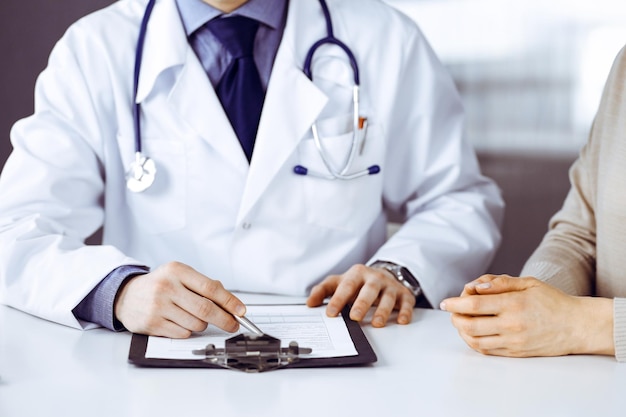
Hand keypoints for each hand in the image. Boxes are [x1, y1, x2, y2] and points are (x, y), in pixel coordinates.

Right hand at [114, 261, 245, 337]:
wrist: (126, 296)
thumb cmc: (161, 285)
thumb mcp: (180, 277)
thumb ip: (204, 286)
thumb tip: (231, 305)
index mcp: (177, 270)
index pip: (210, 287)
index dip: (229, 301)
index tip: (241, 311)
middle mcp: (166, 286)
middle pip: (205, 309)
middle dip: (224, 320)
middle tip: (233, 325)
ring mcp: (158, 306)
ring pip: (195, 323)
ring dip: (202, 325)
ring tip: (193, 317)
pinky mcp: (152, 323)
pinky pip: (182, 333)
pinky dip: (188, 332)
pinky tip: (179, 322)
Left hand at [306, 264, 415, 326]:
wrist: (385, 274)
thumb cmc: (359, 282)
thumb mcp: (339, 282)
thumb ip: (323, 290)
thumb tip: (310, 303)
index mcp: (357, 274)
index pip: (347, 286)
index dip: (338, 299)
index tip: (331, 313)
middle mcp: (375, 278)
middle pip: (369, 290)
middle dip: (362, 303)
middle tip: (354, 317)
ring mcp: (390, 286)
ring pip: (388, 297)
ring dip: (383, 310)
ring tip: (376, 323)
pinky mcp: (403, 294)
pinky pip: (406, 302)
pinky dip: (405, 311)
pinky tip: (401, 321)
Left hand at [440, 275, 613, 357]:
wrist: (576, 326)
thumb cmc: (552, 301)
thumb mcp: (528, 283)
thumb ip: (501, 283)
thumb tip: (477, 286)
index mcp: (513, 303)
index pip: (474, 304)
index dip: (454, 303)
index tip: (445, 303)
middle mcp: (511, 324)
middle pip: (470, 325)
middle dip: (454, 318)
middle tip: (451, 312)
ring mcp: (513, 341)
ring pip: (476, 340)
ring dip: (462, 332)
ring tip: (460, 322)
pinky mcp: (516, 352)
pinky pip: (488, 350)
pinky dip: (474, 342)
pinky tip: (472, 333)